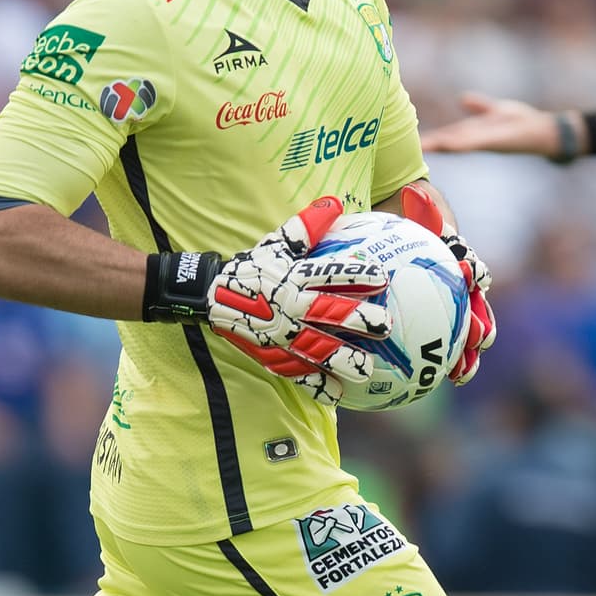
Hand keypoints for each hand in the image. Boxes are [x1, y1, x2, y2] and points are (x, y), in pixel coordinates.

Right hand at [207, 195, 390, 391]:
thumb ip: (306, 226)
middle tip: (384, 326)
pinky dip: (316, 385)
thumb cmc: (253, 268)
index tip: (382, 278)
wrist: (211, 296)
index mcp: (294, 277)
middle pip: (327, 313)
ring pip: (316, 348)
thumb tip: (334, 202)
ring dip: (342, 358)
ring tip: (366, 368)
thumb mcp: (276, 244)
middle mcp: (290, 306)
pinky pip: (297, 373)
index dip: (355, 276)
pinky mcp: (272, 354)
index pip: (328, 275)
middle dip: (356, 320)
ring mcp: (281, 334)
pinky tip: (337, 393)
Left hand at [399, 182, 495, 384]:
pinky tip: (434, 382)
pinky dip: (442, 364)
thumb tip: (415, 192)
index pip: (472, 269)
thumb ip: (420, 207)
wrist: (404, 229)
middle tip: (478, 337)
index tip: (472, 278)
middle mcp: (462, 287)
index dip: (474, 275)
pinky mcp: (439, 325)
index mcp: (460, 261)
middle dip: (480, 325)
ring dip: (466, 354)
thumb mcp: (415, 212)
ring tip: (460, 373)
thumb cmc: (409, 219)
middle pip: (476, 308)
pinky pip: (442, 348)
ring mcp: (453, 307)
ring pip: (464, 335)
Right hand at [421, 92, 571, 157]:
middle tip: (401, 150)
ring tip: (418, 147)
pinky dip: (460, 143)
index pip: (446, 133)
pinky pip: (474, 142)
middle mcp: (476, 138)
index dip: (429, 136)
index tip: (407, 137)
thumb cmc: (523, 122)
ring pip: (456, 143)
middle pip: (446, 141)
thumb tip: (462, 98)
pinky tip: (447, 144)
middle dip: (427, 144)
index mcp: (474, 131)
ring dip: (438, 146)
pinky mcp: (496, 140)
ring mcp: (484, 141)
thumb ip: (479, 106)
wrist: (545, 131)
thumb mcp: (497, 110)